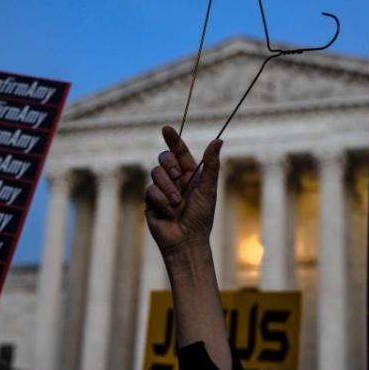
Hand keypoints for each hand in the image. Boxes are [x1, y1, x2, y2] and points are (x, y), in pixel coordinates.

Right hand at [145, 126, 221, 257]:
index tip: (166, 129)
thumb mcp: (208, 189)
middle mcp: (174, 180)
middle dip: (169, 164)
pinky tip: (168, 212)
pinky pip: (150, 190)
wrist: (186, 241)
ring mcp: (160, 190)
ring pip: (155, 173)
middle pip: (164, 158)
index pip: (179, 152)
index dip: (172, 139)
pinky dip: (161, 200)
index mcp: (189, 175)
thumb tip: (218, 140)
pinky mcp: (150, 201)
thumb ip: (211, 164)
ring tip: (177, 202)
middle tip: (178, 176)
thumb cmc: (201, 217)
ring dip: (168, 187)